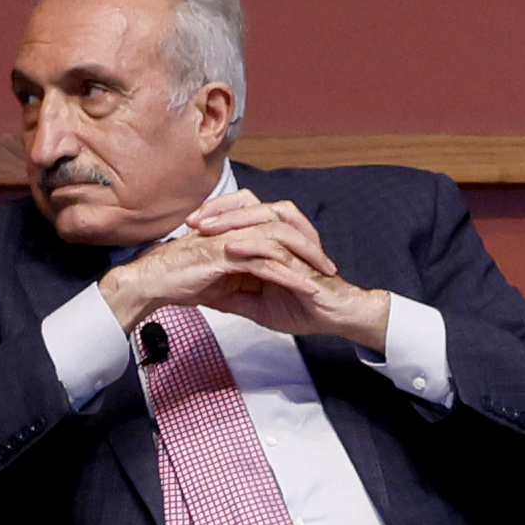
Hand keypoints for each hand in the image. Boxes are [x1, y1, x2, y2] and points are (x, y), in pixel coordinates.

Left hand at [174, 191, 395, 357]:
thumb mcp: (256, 306)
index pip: (241, 213)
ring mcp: (294, 246)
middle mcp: (283, 236)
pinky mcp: (301, 261)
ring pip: (262, 220)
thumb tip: (203, 296)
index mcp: (272, 240)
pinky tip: (230, 247)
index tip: (189, 225)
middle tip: (193, 220)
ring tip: (207, 228)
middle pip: (251, 206)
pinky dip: (252, 244)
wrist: (335, 318)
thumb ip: (232, 297)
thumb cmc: (303, 307)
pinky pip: (275, 247)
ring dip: (233, 222)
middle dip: (220, 210)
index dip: (215, 214)